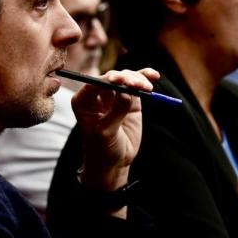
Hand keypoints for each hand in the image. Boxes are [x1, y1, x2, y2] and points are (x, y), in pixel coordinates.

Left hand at [72, 68, 159, 191]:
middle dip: (126, 78)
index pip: (95, 83)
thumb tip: (126, 93)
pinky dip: (145, 78)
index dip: (109, 79)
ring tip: (146, 88)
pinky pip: (137, 85)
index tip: (122, 80)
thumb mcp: (106, 133)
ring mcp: (114, 95)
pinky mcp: (130, 99)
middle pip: (112, 78)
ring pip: (126, 78)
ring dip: (138, 79)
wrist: (114, 162)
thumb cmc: (102, 149)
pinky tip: (153, 75)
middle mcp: (97, 94)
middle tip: (137, 85)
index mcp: (83, 101)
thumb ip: (115, 112)